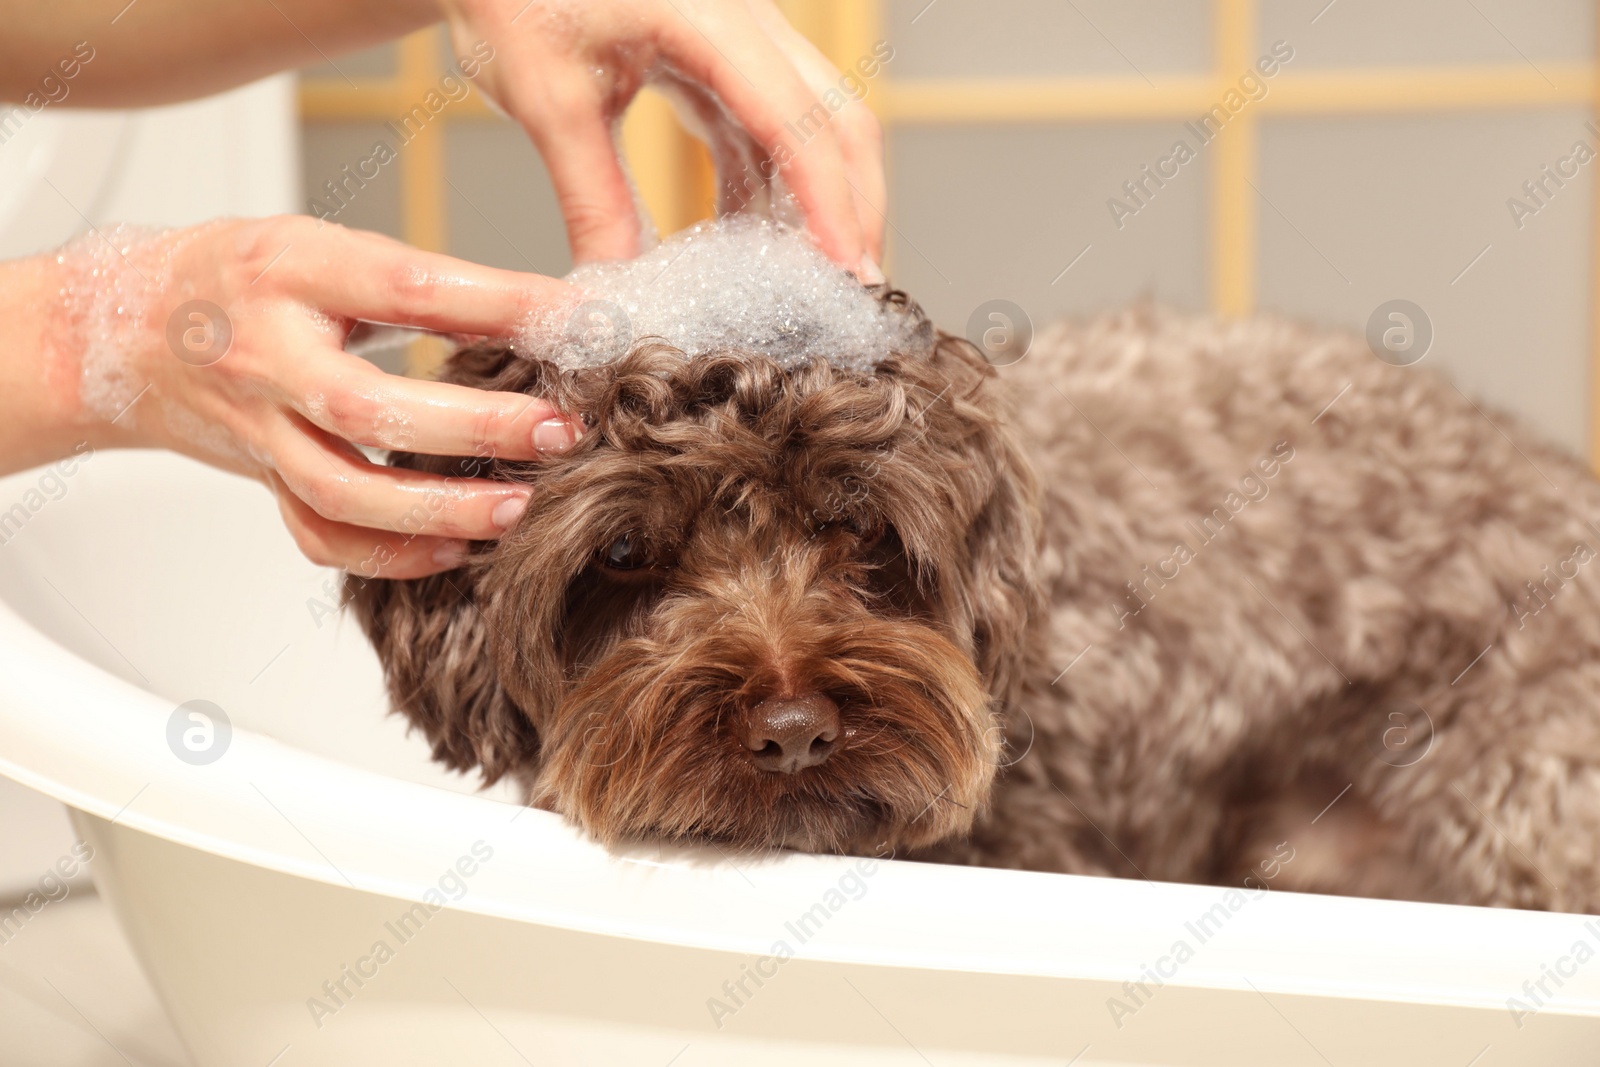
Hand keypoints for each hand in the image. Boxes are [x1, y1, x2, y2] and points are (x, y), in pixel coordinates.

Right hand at [54, 216, 581, 578]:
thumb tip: (543, 316)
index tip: (579, 322)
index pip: (407, 288)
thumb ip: (414, 285)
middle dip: (478, 426)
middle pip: (370, 407)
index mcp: (290, 269)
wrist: (120, 327)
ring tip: (521, 507)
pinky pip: (321, 535)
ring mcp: (257, 427)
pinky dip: (391, 554)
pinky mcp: (260, 479)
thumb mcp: (321, 248)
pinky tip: (454, 549)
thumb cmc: (241, 277)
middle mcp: (266, 353)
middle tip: (560, 430)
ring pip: (344, 491)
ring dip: (441, 508)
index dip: (500, 305)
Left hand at [438, 0, 884, 271]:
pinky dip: (775, 188)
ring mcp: (745, 35)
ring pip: (819, 125)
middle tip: (850, 292)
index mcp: (703, 15)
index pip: (792, 118)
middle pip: (838, 119)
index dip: (825, 200)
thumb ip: (592, 196)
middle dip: (853, 208)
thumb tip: (620, 288)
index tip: (842, 270)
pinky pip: (774, 128)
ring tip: (811, 285)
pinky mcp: (730, 56)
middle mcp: (745, 17)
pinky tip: (759, 246)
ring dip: (822, 203)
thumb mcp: (548, 99)